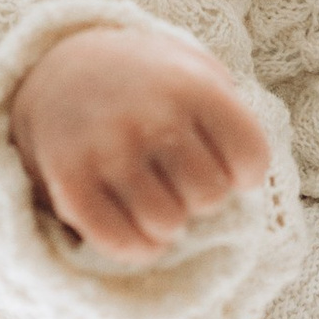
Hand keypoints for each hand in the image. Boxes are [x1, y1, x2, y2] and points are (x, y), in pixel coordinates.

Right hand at [10, 22, 272, 263]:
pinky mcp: (70, 181)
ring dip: (170, 224)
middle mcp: (152, 115)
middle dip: (202, 197)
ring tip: (160, 200)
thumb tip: (245, 182)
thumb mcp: (198, 72)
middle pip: (209, 197)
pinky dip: (138, 247)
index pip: (250, 157)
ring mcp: (108, 148)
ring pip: (167, 225)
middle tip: (183, 180)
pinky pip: (119, 241)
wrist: (67, 70)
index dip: (245, 173)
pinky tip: (139, 228)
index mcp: (193, 86)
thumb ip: (231, 118)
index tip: (229, 166)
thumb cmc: (153, 86)